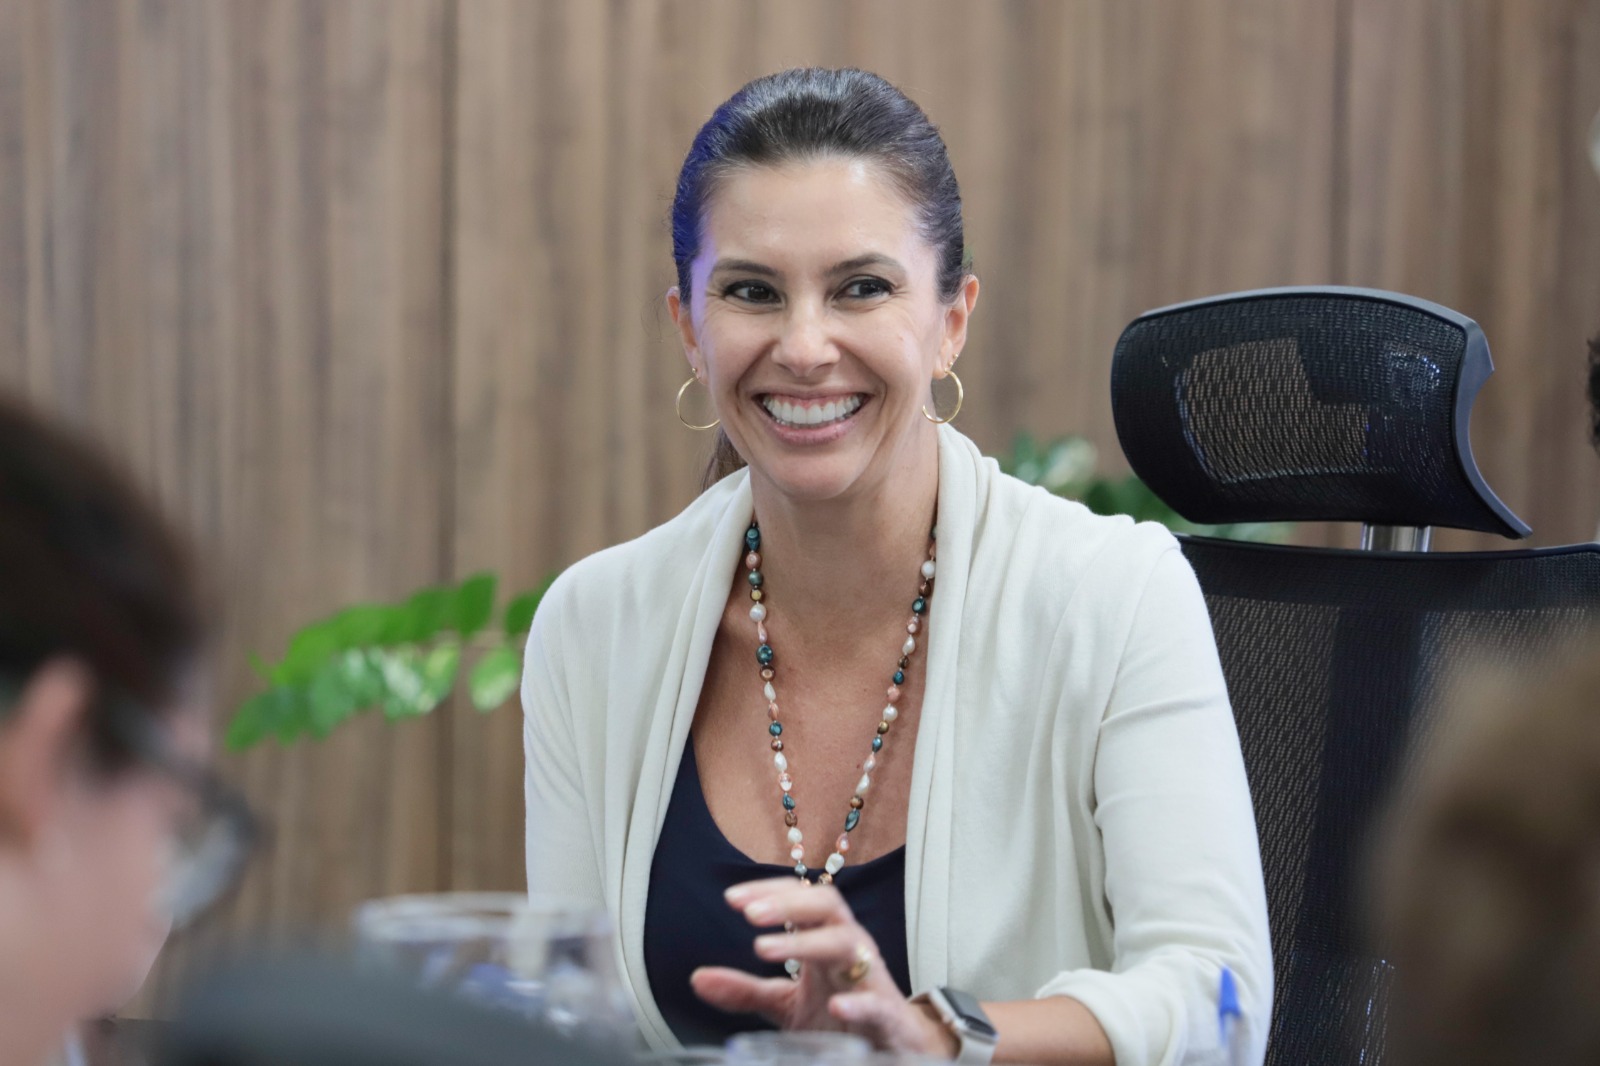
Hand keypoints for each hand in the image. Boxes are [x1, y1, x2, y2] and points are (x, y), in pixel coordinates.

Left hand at [690, 877, 956, 1056]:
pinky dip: (858, 1003)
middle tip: (748, 913)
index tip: (731, 898)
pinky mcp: (886, 1015)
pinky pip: (877, 1003)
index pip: (800, 898)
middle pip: (827, 905)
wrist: (892, 1048)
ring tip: (764, 948)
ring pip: (847, 943)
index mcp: (825, 939)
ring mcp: (869, 978)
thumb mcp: (785, 1002)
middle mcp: (849, 948)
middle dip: (788, 903)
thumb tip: (697, 978)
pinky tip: (836, 1007)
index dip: (768, 891)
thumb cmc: (837, 1017)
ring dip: (806, 942)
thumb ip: (744, 990)